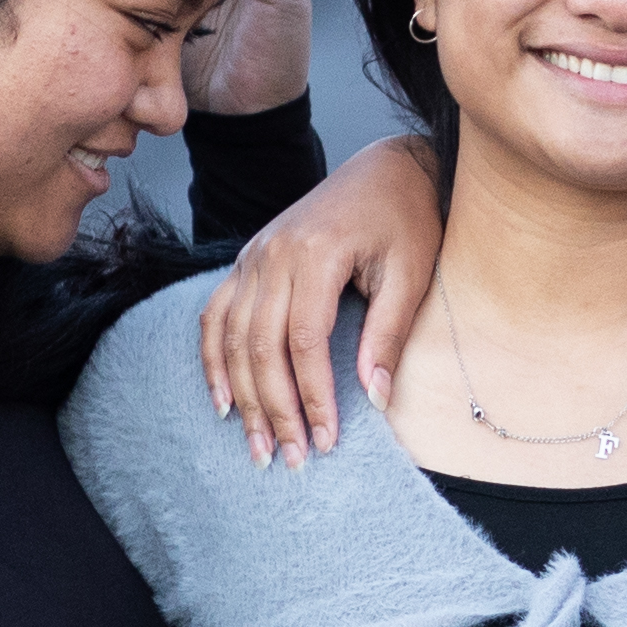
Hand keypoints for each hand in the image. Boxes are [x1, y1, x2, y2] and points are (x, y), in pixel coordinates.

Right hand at [195, 135, 444, 462]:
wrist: (385, 168)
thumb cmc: (406, 218)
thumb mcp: (412, 273)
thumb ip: (388, 334)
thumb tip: (374, 399)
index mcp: (316, 253)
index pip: (304, 342)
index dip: (313, 397)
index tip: (326, 440)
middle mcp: (273, 254)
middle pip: (262, 347)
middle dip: (275, 409)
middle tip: (290, 458)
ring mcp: (253, 256)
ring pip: (233, 338)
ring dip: (243, 397)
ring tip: (259, 445)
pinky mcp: (247, 262)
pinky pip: (216, 316)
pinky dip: (214, 361)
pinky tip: (224, 402)